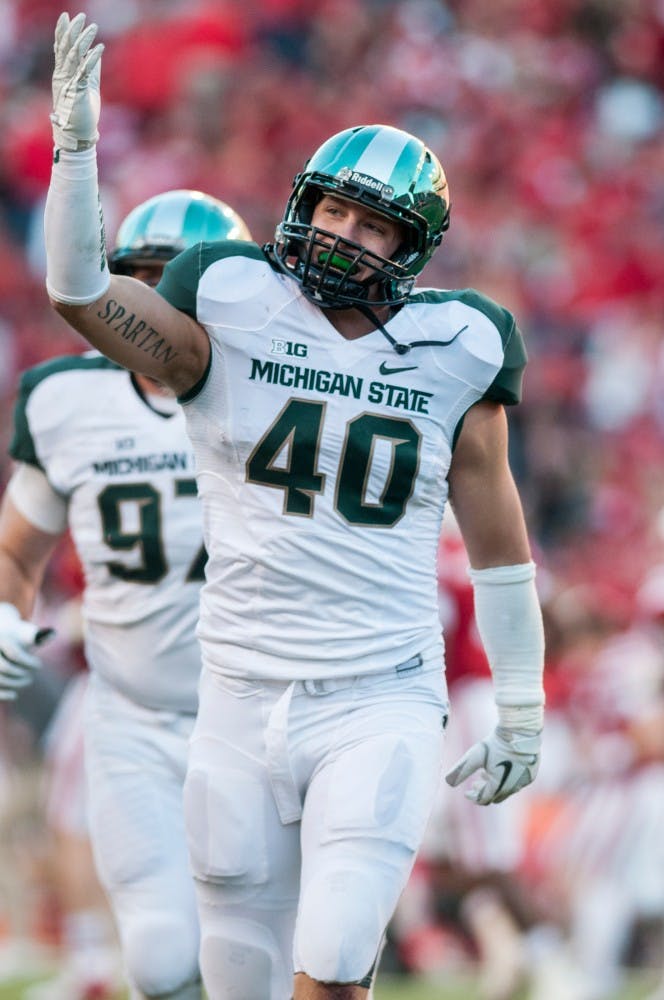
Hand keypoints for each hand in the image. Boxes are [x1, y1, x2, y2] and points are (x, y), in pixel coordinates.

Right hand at [0, 603, 53, 700]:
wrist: (1, 639)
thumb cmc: (17, 637)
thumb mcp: (26, 633)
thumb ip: (38, 635)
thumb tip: (53, 634)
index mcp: (0, 638)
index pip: (14, 653)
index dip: (29, 662)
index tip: (39, 665)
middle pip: (4, 667)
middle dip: (21, 673)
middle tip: (32, 675)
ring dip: (15, 683)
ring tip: (28, 680)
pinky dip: (3, 695)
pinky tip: (14, 695)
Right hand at [51, 11, 103, 150]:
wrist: (79, 135)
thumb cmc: (82, 114)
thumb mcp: (87, 87)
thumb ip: (90, 70)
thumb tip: (96, 55)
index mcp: (63, 75)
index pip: (61, 49)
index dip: (63, 32)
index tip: (67, 18)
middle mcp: (63, 77)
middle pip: (65, 48)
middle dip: (73, 31)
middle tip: (81, 16)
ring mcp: (69, 83)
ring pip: (74, 56)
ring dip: (84, 40)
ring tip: (93, 27)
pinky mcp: (77, 91)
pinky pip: (85, 70)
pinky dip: (93, 58)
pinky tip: (100, 48)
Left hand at [445, 726, 540, 804]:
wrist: (520, 732)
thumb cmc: (495, 743)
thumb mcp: (474, 756)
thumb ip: (461, 770)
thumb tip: (447, 782)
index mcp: (498, 786)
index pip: (484, 800)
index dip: (474, 797)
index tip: (466, 792)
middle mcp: (512, 788)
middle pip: (495, 797)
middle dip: (484, 792)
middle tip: (475, 783)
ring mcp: (523, 782)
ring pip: (507, 790)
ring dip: (495, 785)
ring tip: (485, 774)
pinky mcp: (531, 775)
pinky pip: (517, 782)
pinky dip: (507, 779)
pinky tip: (501, 768)